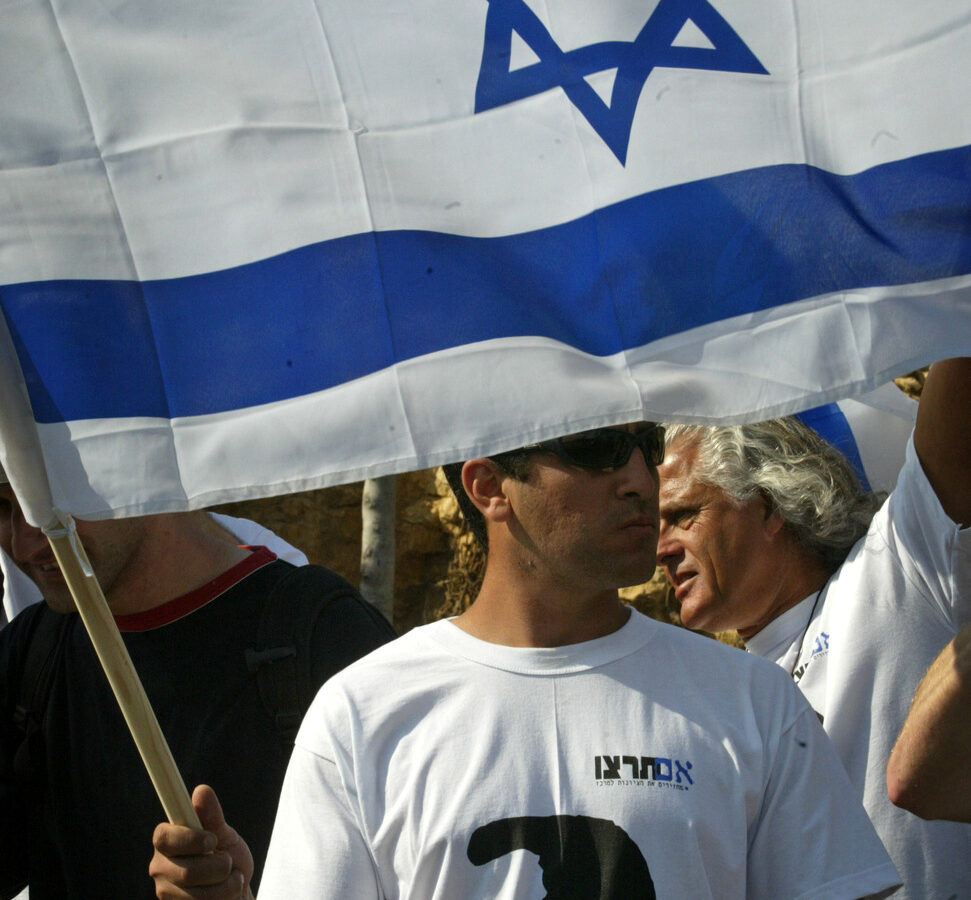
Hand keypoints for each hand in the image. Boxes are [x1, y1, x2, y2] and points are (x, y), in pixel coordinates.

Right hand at [150, 784, 254, 899]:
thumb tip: (201, 790)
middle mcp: (161, 867)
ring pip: (197, 895)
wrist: (236, 889)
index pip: (164, 837)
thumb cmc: (228, 857)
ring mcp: (167, 893)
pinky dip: (224, 899)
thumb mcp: (224, 835)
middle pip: (186, 871)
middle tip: (229, 862)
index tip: (213, 840)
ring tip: (232, 879)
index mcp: (168, 842)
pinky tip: (226, 895)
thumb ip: (212, 816)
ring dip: (227, 886)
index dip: (190, 839)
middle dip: (219, 867)